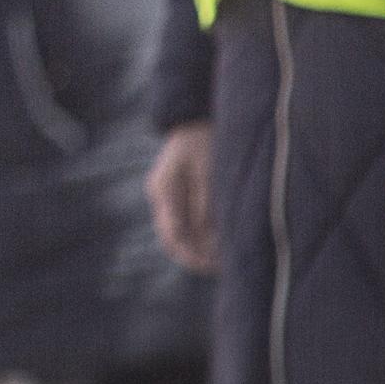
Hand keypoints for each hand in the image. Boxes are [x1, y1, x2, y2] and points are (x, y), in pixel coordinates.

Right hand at [146, 121, 218, 273]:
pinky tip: (218, 239)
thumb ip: (206, 204)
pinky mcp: (176, 191)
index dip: (193, 256)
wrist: (194, 116)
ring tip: (224, 256)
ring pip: (178, 231)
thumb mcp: (208, 172)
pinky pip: (184, 220)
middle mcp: (160, 195)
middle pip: (172, 237)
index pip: (174, 235)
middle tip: (222, 267)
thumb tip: (210, 240)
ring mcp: (166, 193)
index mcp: (164, 190)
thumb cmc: (204, 140)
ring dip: (197, 246)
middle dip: (195, 255)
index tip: (216, 267)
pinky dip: (199, 233)